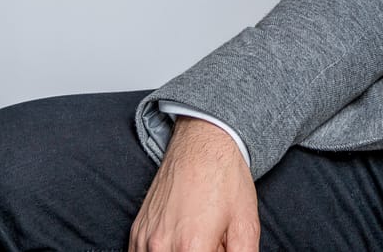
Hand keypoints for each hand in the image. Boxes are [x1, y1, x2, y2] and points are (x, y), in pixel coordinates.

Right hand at [127, 116, 258, 251]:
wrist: (203, 142)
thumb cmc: (226, 180)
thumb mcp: (246, 224)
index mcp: (192, 247)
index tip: (218, 249)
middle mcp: (162, 246)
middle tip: (212, 244)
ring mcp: (144, 240)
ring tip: (197, 242)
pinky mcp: (136, 233)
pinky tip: (180, 243)